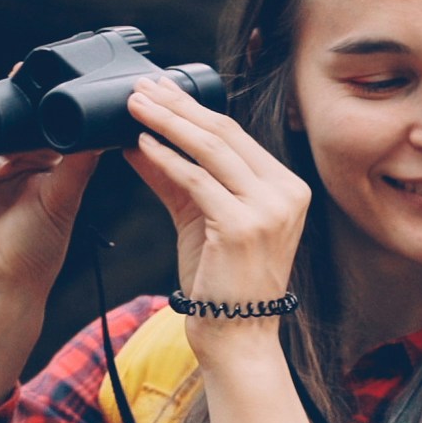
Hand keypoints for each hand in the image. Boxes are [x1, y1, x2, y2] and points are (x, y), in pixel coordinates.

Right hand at [0, 141, 98, 414]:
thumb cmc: (32, 253)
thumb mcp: (62, 202)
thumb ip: (77, 166)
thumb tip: (97, 134)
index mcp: (24, 165)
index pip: (32, 129)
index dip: (46, 118)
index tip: (64, 110)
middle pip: (5, 126)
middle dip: (23, 123)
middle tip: (45, 118)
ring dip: (2, 139)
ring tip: (25, 154)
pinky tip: (0, 166)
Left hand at [122, 76, 311, 320]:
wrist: (237, 334)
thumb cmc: (222, 280)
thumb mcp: (200, 217)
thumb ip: (174, 176)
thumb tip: (139, 137)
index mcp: (287, 188)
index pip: (235, 135)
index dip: (193, 108)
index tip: (160, 90)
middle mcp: (286, 194)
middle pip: (224, 133)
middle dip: (177, 106)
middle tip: (141, 88)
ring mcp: (269, 210)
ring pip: (210, 150)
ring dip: (167, 123)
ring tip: (134, 107)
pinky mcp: (243, 226)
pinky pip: (197, 180)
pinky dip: (166, 159)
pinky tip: (142, 144)